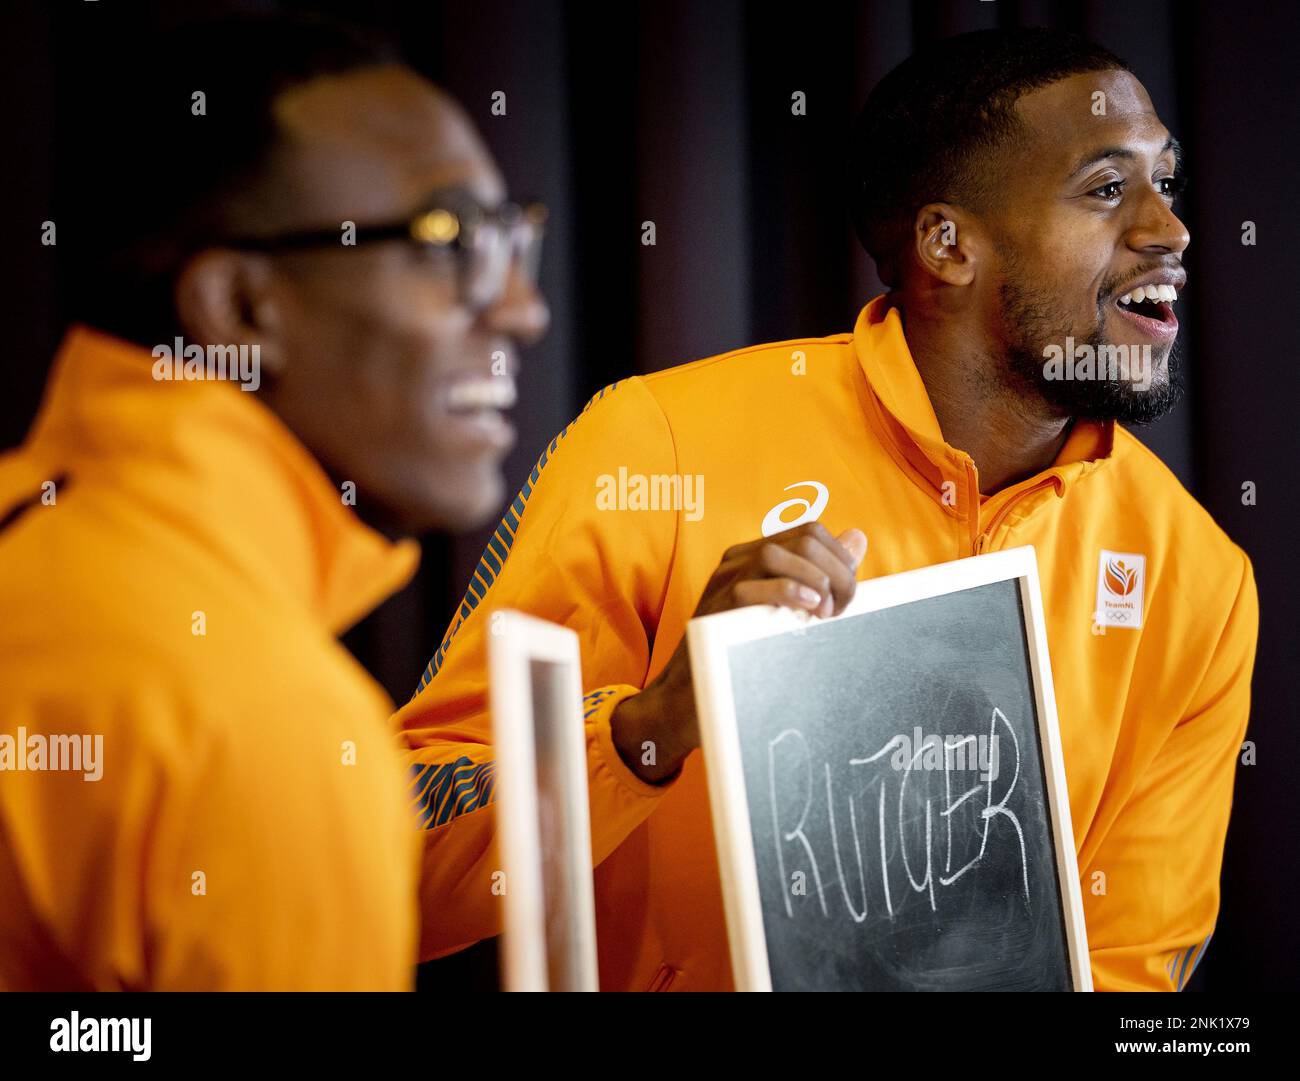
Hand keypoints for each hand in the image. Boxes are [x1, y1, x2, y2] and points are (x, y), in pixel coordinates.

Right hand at [611, 524, 866, 782]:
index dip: (840, 559)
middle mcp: (738, 561)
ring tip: (824, 614)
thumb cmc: (743, 652)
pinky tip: (806, 611)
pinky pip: (750, 587)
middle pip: (803, 538)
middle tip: (840, 610)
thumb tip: (858, 538)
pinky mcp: (715, 607)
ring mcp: (723, 581)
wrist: (691, 691)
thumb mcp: (786, 609)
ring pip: (775, 554)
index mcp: (755, 556)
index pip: (810, 532)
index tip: (846, 598)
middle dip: (837, 572)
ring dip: (814, 582)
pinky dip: (787, 593)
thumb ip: (820, 574)